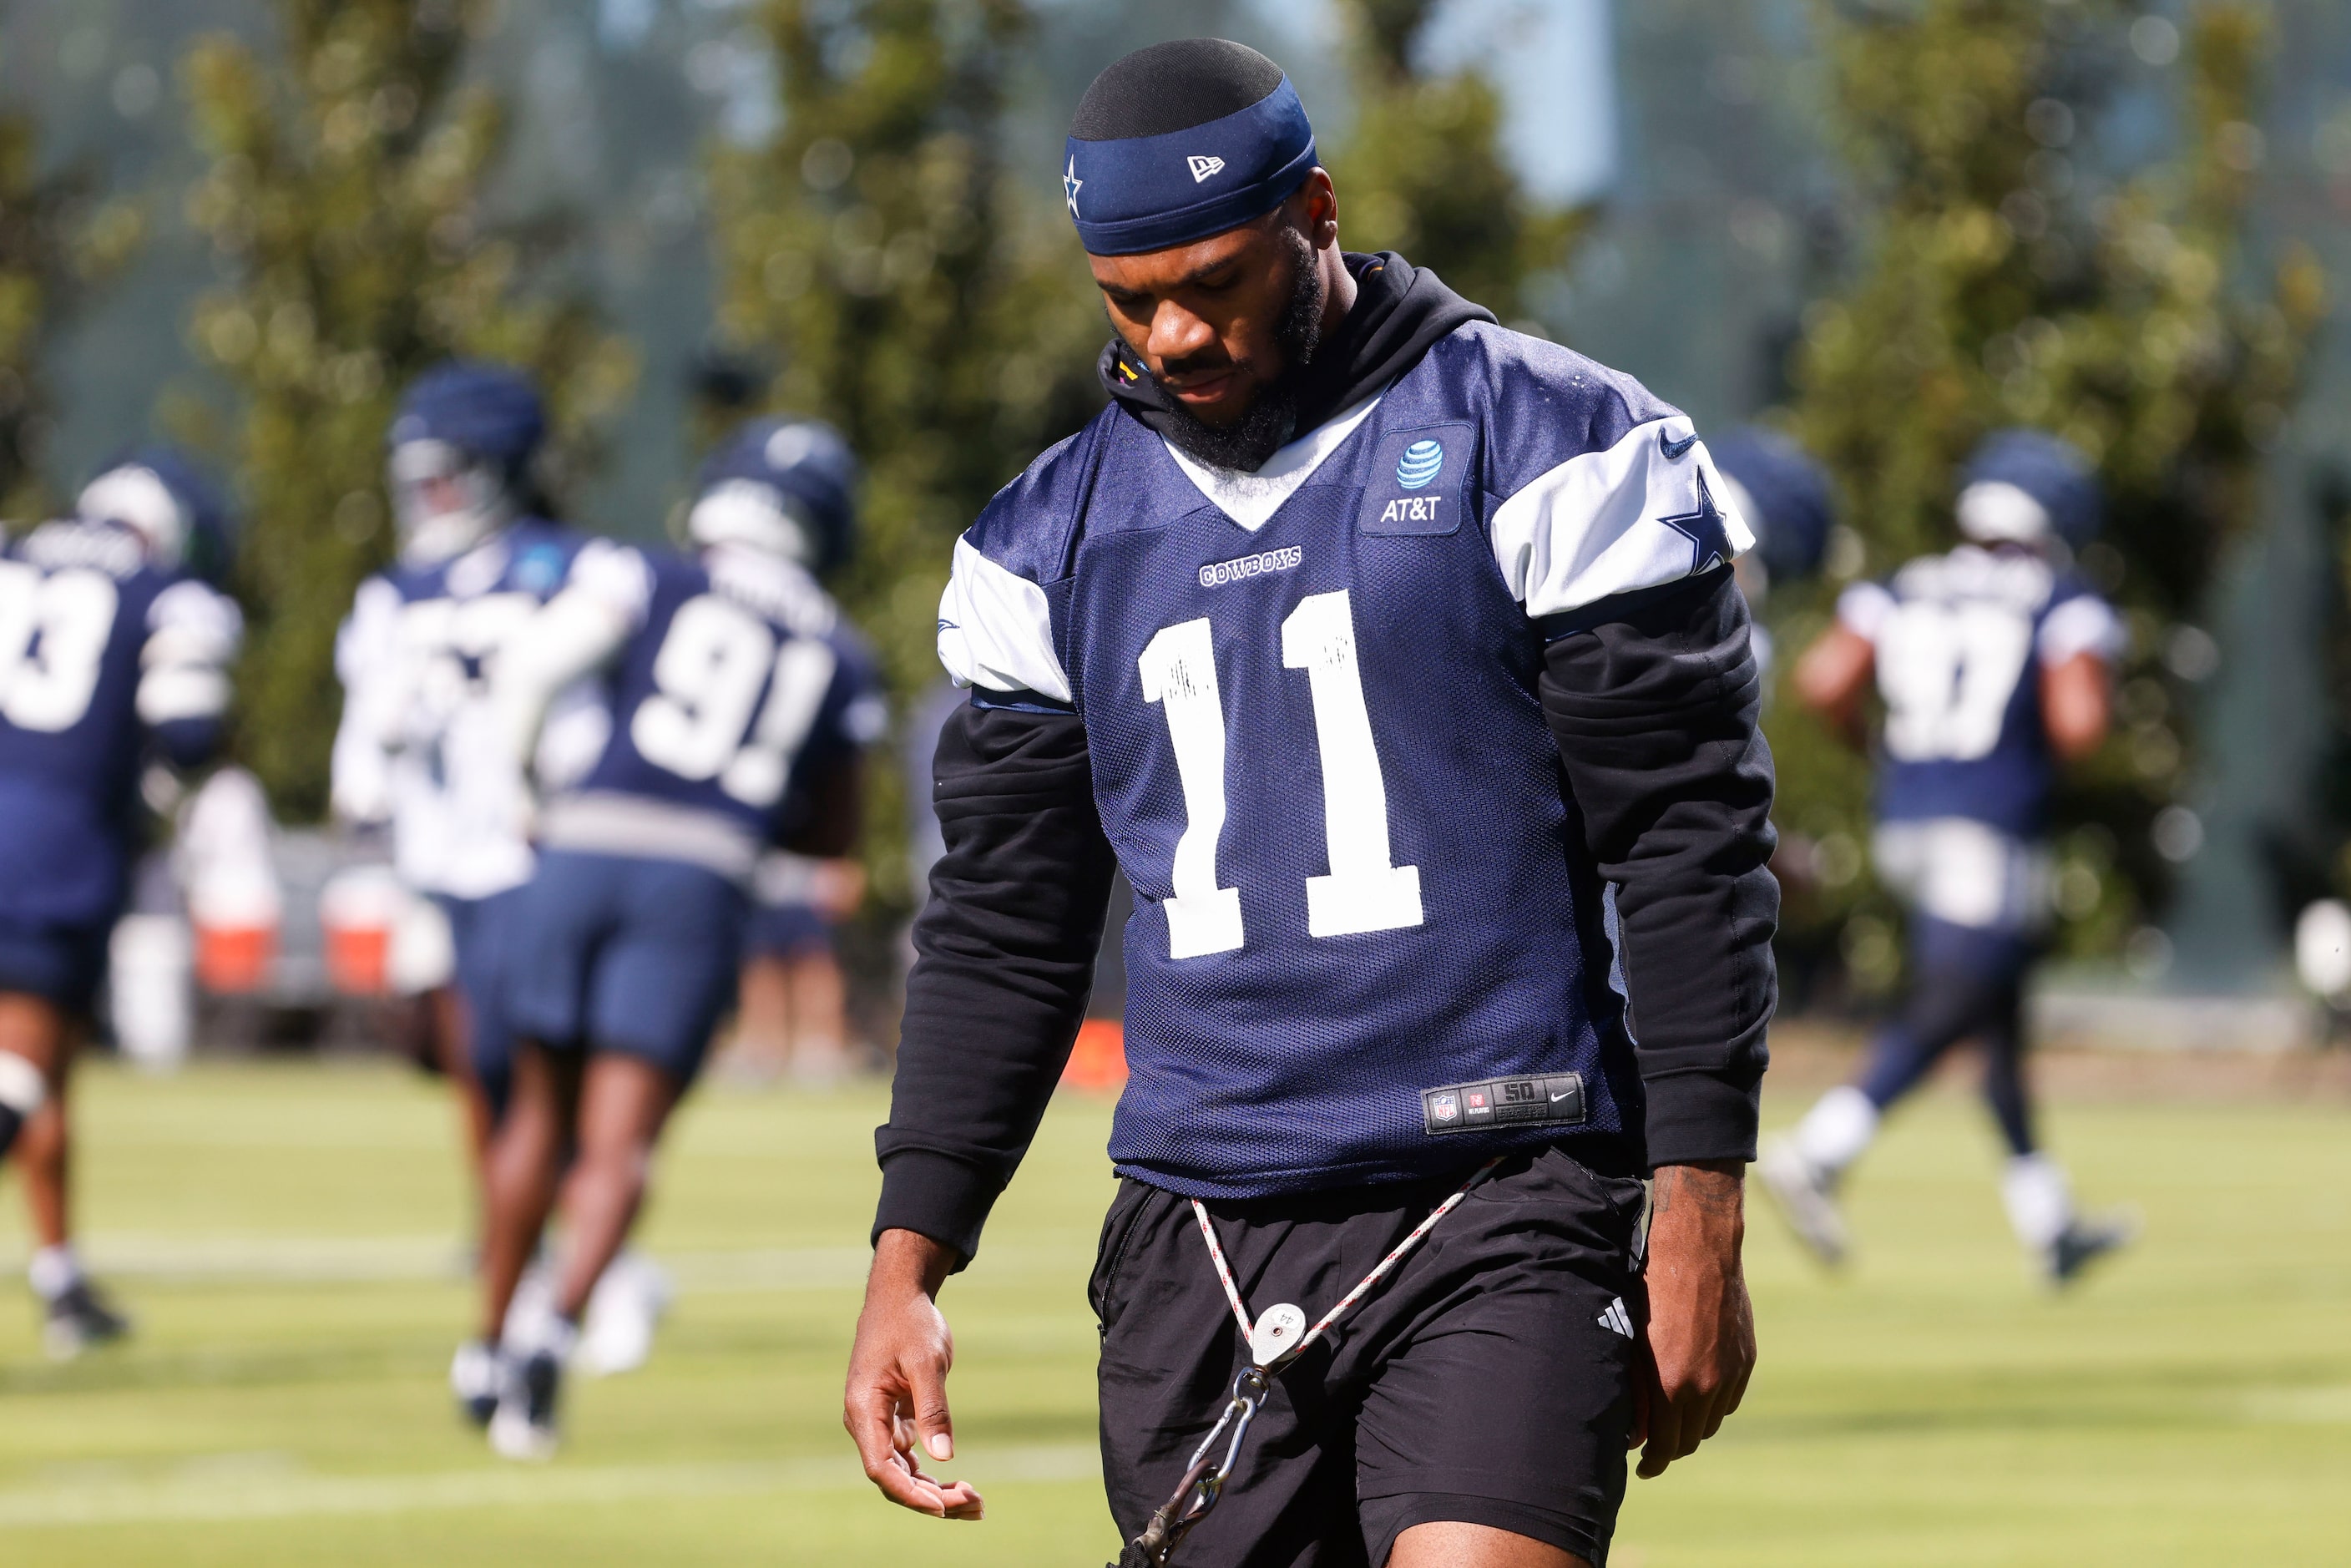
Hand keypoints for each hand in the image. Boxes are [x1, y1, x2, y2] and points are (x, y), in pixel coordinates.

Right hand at [844, 1228, 983, 1519]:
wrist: (898, 1298)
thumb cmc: (909, 1323)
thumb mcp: (926, 1361)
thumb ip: (932, 1407)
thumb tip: (944, 1455)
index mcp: (864, 1409)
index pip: (881, 1467)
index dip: (910, 1493)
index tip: (944, 1507)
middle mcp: (865, 1423)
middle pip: (893, 1478)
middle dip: (931, 1497)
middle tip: (975, 1505)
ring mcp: (878, 1424)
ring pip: (902, 1473)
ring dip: (934, 1491)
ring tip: (975, 1503)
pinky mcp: (893, 1421)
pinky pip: (909, 1459)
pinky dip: (932, 1474)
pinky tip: (960, 1485)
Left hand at [1631, 1160, 1754, 1478]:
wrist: (1697, 1251)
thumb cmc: (1651, 1290)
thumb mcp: (1632, 1342)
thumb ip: (1635, 1389)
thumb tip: (1633, 1431)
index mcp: (1673, 1386)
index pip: (1666, 1447)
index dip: (1653, 1463)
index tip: (1643, 1467)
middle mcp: (1706, 1387)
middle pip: (1691, 1441)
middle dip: (1671, 1449)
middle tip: (1654, 1446)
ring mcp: (1730, 1374)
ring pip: (1712, 1422)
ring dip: (1693, 1428)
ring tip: (1674, 1420)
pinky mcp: (1745, 1359)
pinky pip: (1730, 1398)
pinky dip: (1713, 1405)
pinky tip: (1697, 1394)